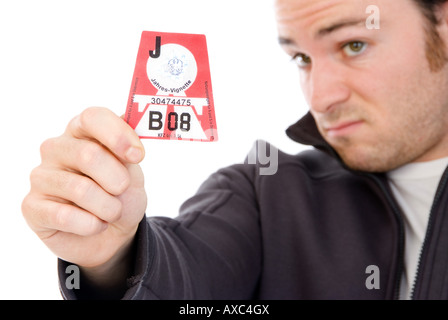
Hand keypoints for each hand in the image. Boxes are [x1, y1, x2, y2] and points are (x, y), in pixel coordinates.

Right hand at [22, 107, 146, 275]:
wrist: (114, 233)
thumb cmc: (121, 195)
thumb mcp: (132, 169)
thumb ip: (130, 145)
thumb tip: (134, 115)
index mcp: (81, 131)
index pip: (93, 118)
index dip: (118, 135)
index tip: (137, 156)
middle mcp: (56, 148)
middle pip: (88, 155)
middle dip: (117, 180)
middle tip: (122, 191)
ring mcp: (41, 176)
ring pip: (80, 189)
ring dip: (108, 207)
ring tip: (111, 212)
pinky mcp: (31, 206)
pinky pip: (64, 216)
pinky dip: (91, 225)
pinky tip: (94, 224)